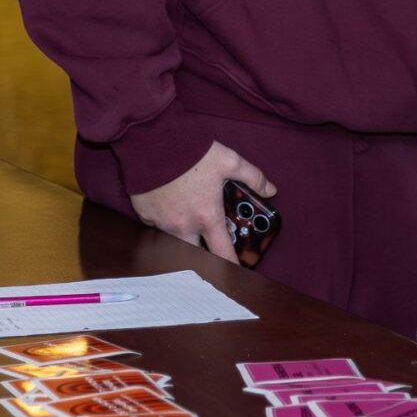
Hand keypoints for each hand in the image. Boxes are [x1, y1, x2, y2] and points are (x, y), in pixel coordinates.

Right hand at [130, 142, 274, 263]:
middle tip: (208, 248)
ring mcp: (162, 223)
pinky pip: (155, 226)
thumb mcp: (229, 161)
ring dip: (183, 238)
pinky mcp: (145, 215)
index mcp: (207, 217)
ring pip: (174, 242)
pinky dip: (163, 222)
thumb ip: (253, 177)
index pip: (222, 254)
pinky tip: (167, 207)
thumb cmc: (192, 152)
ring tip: (187, 224)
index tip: (236, 275)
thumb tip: (271, 190)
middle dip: (203, 256)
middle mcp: (184, 226)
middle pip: (195, 256)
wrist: (154, 140)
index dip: (232, 268)